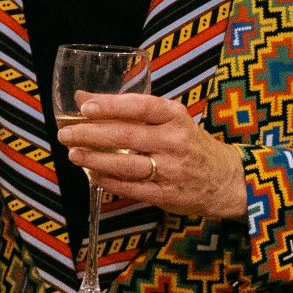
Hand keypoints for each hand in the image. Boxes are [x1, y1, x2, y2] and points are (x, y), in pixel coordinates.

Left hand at [59, 92, 247, 219]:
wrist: (226, 179)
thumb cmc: (189, 143)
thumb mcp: (168, 119)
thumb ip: (127, 109)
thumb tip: (83, 97)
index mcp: (175, 117)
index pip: (140, 106)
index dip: (111, 106)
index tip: (85, 106)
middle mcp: (174, 142)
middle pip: (126, 136)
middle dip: (90, 134)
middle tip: (66, 133)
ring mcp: (171, 170)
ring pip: (126, 165)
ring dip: (95, 160)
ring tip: (73, 154)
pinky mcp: (166, 195)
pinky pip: (131, 188)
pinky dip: (109, 182)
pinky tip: (93, 175)